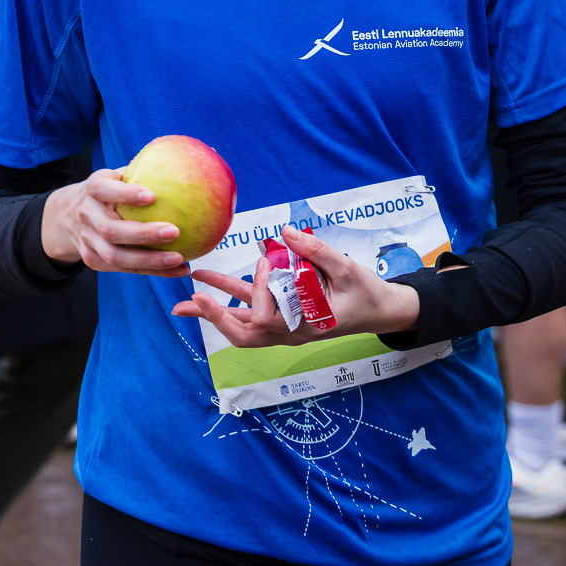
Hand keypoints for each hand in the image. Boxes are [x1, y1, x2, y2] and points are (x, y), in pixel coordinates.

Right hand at [41, 167, 187, 274]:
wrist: (67, 216)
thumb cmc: (107, 191)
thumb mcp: (114, 176)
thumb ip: (142, 168)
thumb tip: (193, 153)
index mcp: (93, 189)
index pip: (105, 190)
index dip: (126, 194)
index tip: (152, 196)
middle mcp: (87, 215)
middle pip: (111, 230)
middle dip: (143, 234)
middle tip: (175, 231)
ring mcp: (87, 241)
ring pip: (116, 257)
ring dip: (149, 260)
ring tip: (179, 258)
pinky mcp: (93, 260)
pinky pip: (125, 270)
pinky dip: (153, 271)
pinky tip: (179, 269)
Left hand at [175, 225, 419, 346]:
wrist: (379, 312)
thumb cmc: (365, 293)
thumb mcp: (346, 268)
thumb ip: (316, 250)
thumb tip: (285, 230)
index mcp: (304, 327)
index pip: (264, 317)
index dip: (257, 289)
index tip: (265, 262)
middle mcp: (290, 334)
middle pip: (243, 335)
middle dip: (215, 316)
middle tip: (191, 299)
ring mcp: (285, 331)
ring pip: (243, 329)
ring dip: (215, 313)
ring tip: (186, 301)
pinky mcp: (284, 321)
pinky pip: (252, 318)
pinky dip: (230, 308)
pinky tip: (211, 293)